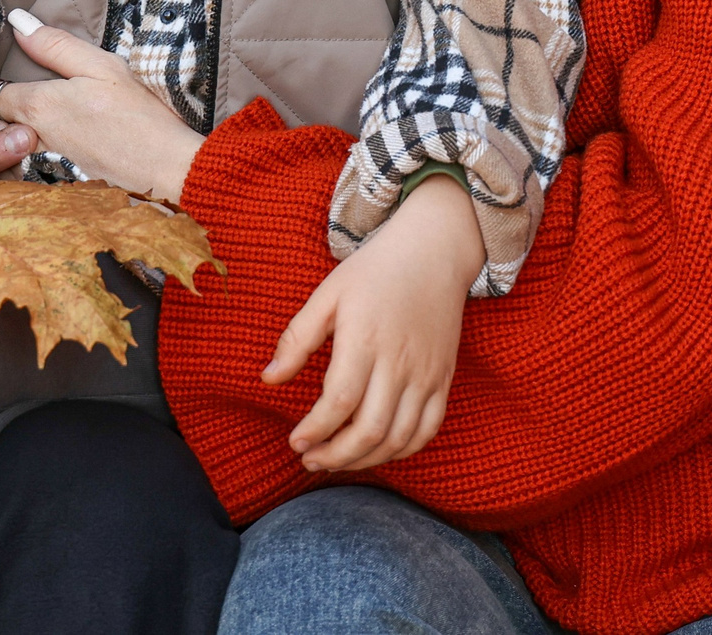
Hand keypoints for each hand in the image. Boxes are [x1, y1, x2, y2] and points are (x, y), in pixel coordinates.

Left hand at [0, 12, 202, 201]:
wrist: (167, 172)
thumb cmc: (139, 118)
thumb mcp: (101, 68)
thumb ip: (56, 46)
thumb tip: (18, 22)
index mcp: (38, 107)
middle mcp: (33, 135)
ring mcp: (47, 155)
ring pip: (3, 135)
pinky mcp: (64, 168)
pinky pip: (24, 148)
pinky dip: (11, 135)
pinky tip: (21, 123)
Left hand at [263, 173, 483, 473]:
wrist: (433, 251)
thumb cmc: (375, 271)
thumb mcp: (328, 294)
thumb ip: (297, 339)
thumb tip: (268, 380)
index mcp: (365, 339)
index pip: (339, 402)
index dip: (315, 430)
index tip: (295, 441)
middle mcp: (399, 362)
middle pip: (370, 430)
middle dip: (336, 456)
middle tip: (310, 459)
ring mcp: (426, 373)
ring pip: (399, 438)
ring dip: (365, 460)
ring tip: (337, 460)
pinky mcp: (444, 378)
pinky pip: (427, 429)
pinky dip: (402, 450)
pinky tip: (377, 450)